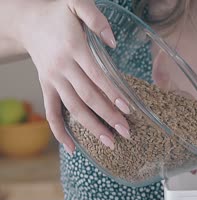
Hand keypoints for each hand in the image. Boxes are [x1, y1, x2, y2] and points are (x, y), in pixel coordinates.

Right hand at [18, 0, 130, 153]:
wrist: (27, 20)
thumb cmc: (58, 13)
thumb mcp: (76, 4)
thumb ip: (97, 19)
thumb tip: (113, 42)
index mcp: (74, 49)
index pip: (97, 76)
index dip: (112, 94)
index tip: (128, 110)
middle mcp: (62, 68)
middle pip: (87, 97)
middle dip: (108, 117)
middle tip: (126, 132)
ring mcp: (53, 80)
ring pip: (72, 108)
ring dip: (91, 127)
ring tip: (109, 143)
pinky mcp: (46, 86)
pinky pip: (51, 112)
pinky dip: (59, 131)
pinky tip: (72, 148)